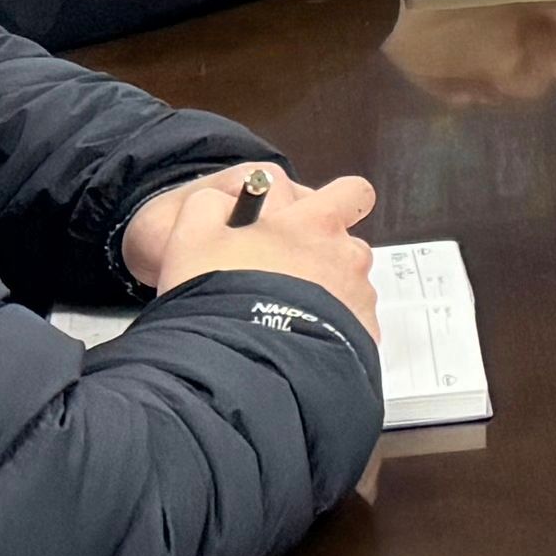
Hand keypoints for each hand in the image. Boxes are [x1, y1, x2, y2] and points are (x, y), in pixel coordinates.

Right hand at [120, 165, 381, 341]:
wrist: (238, 363)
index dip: (335, 201)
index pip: (352, 191)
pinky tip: (295, 341)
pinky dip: (330, 330)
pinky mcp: (361, 337)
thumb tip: (221, 201)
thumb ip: (211, 205)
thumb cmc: (220, 297)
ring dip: (326, 295)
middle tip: (283, 273)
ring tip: (282, 314)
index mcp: (317, 223)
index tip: (312, 217)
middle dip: (323, 254)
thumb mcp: (194, 235)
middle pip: (347, 245)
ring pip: (349, 287)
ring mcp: (358, 298)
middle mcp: (347, 257)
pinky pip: (351, 326)